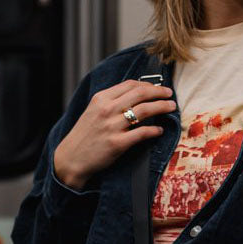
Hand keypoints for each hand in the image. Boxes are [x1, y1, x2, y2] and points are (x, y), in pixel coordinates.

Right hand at [53, 79, 175, 189]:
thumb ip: (111, 101)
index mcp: (101, 99)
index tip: (158, 87)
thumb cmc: (84, 135)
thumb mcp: (93, 111)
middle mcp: (107, 110)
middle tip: (170, 95)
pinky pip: (142, 133)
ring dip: (162, 107)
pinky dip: (154, 130)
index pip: (130, 84)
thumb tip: (135, 95)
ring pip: (145, 110)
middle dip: (159, 92)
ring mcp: (112, 126)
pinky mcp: (117, 143)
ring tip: (171, 108)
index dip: (148, 84)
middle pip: (141, 94)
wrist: (71, 158)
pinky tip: (160, 130)